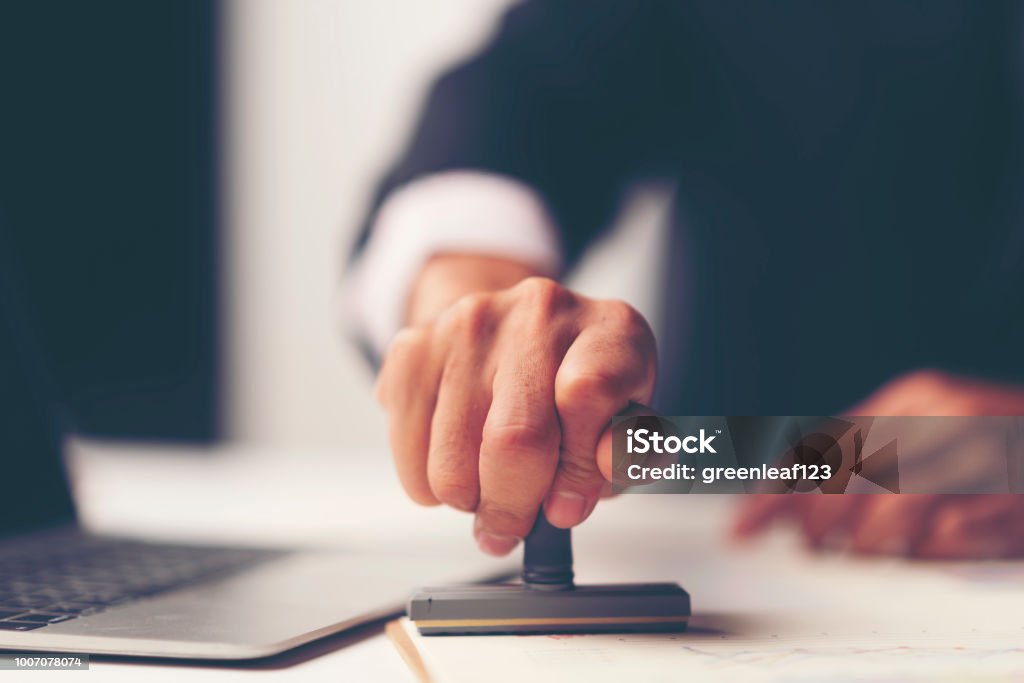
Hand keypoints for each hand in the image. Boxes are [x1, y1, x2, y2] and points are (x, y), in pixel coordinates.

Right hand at [376, 270, 656, 555]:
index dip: (578, 469)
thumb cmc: (577, 388)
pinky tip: (454, 464)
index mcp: (609, 328)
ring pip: (454, 460)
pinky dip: (427, 483)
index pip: (589, 395)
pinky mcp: (414, 346)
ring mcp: (470, 323)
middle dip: (514, 506)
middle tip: (515, 524)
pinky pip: (409, 449)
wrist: (512, 332)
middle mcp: (540, 312)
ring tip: (487, 487)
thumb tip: (571, 500)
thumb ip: (618, 463)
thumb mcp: (623, 425)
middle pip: (515, 437)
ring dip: (469, 499)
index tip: (568, 507)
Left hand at [733, 370, 1023, 557]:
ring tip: (879, 549)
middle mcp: (936, 411)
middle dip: (819, 525)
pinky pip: (945, 533)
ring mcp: (976, 445)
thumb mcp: (935, 441)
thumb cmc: (1004, 450)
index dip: (777, 491)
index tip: (742, 529)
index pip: (823, 446)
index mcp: (910, 398)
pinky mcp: (1008, 487)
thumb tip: (800, 510)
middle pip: (843, 482)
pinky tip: (938, 540)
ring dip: (874, 543)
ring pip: (887, 514)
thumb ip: (873, 465)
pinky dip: (934, 547)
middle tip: (818, 545)